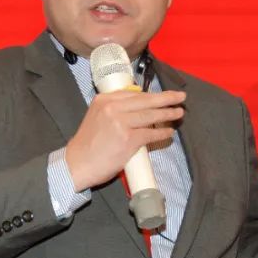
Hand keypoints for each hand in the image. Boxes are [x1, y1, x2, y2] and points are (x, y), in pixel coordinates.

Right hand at [66, 90, 185, 191]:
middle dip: (166, 98)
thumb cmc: (88, 144)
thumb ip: (114, 110)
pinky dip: (162, 133)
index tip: (163, 96)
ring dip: (168, 114)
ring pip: (151, 115)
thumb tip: (138, 107)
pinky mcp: (128, 139)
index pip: (134, 93)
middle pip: (146, 100)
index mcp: (104, 100)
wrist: (77, 164)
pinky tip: (169, 132)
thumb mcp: (97, 117)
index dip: (151, 95)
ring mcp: (121, 123)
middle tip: (180, 97)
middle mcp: (113, 107)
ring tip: (179, 113)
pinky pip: (150, 134)